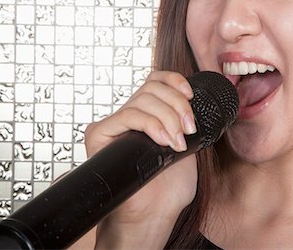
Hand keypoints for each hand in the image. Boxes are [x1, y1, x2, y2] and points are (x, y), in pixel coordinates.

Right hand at [84, 71, 198, 248]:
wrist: (154, 212)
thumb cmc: (168, 186)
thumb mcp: (187, 144)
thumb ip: (186, 121)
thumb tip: (194, 100)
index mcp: (148, 114)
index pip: (155, 80)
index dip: (174, 81)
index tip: (190, 95)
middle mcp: (129, 116)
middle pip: (151, 88)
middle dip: (177, 105)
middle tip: (189, 129)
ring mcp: (114, 124)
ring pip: (142, 100)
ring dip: (167, 118)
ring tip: (177, 142)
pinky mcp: (99, 135)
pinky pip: (127, 115)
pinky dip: (150, 124)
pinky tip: (162, 141)